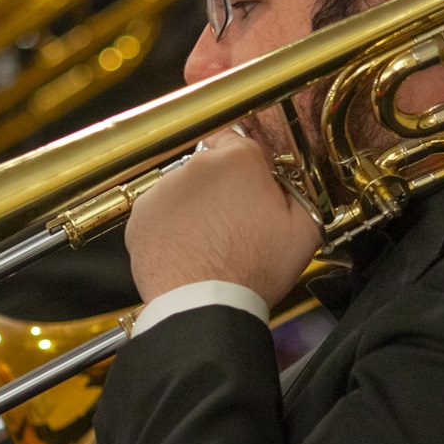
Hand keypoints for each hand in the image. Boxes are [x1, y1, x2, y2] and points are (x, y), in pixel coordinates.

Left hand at [125, 129, 319, 305]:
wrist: (205, 306)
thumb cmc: (254, 269)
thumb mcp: (303, 230)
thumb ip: (295, 193)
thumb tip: (283, 185)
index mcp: (237, 161)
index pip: (234, 137)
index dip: (241, 162)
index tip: (245, 180)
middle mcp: (195, 166)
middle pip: (208, 169)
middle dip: (220, 189)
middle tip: (233, 224)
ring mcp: (163, 191)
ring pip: (182, 192)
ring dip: (193, 209)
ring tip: (208, 244)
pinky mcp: (140, 216)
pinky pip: (159, 215)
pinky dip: (169, 228)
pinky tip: (186, 251)